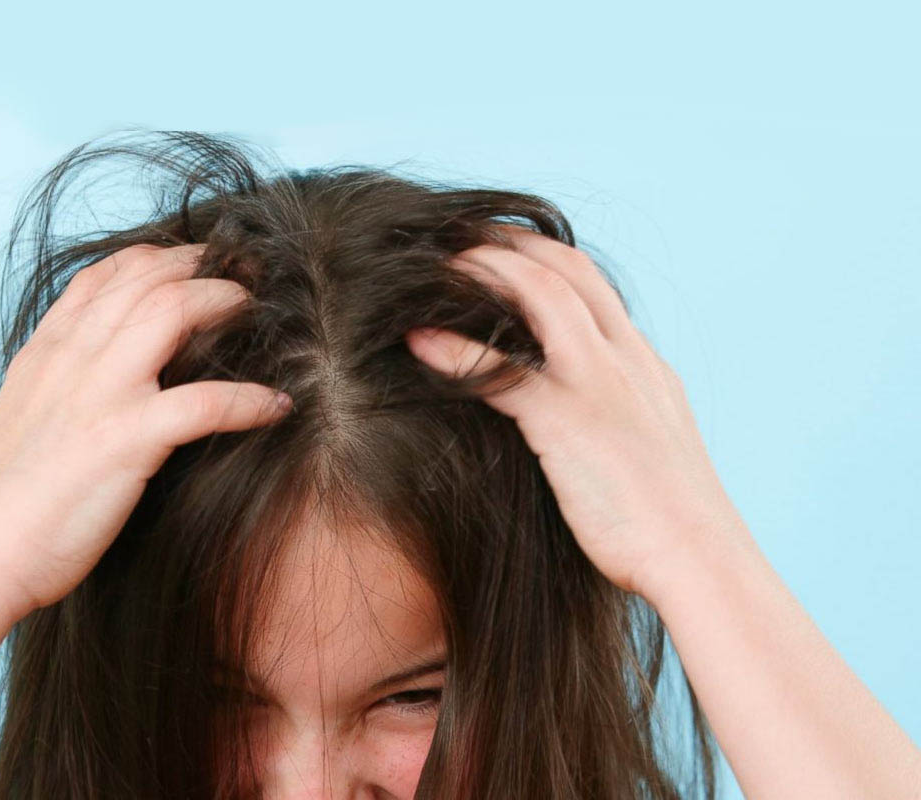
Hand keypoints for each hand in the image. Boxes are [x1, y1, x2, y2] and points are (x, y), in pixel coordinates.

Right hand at [0, 243, 291, 612]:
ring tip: (259, 311)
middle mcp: (71, 359)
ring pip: (172, 312)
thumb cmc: (1, 504)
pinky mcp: (125, 440)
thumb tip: (101, 380)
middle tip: (244, 274)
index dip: (155, 258)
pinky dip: (249, 400)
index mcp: (46, 353)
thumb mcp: (24, 418)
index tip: (194, 262)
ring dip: (224, 303)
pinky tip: (276, 407)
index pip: (103, 277)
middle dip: (201, 266)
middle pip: (146, 279)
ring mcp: (98, 394)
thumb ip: (60, 384)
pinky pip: (205, 402)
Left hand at [404, 226, 747, 597]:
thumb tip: (575, 419)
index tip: (499, 250)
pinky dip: (456, 347)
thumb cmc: (671, 522)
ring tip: (430, 266)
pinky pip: (503, 369)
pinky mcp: (570, 422)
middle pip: (565, 268)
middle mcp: (626, 360)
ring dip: (481, 272)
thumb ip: (615, 416)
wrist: (701, 560)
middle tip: (456, 234)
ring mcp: (600, 384)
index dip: (541, 257)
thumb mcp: (649, 448)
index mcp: (645, 365)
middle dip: (507, 242)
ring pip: (539, 295)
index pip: (593, 284)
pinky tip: (417, 339)